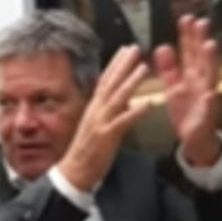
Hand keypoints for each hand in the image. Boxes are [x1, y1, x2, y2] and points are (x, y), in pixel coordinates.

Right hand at [57, 46, 150, 191]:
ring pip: (117, 98)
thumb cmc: (86, 151)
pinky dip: (134, 113)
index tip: (125, 50)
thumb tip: (125, 100)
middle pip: (110, 84)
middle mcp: (96, 112)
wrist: (74, 171)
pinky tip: (147, 105)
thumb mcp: (97, 126)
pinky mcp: (106, 137)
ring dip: (130, 82)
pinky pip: (122, 122)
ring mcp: (100, 123)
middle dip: (123, 65)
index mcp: (94, 108)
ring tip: (143, 68)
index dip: (116, 64)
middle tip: (135, 49)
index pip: (105, 81)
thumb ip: (110, 111)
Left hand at [154, 15, 220, 166]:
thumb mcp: (174, 87)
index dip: (188, 36)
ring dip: (211, 62)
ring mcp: (207, 98)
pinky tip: (209, 93)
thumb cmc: (185, 110)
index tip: (186, 18)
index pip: (189, 52)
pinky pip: (208, 109)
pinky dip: (209, 101)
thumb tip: (162, 46)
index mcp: (191, 76)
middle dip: (201, 41)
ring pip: (210, 77)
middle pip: (202, 59)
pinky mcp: (206, 116)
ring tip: (210, 46)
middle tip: (201, 22)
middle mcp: (202, 83)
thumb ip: (169, 68)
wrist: (194, 138)